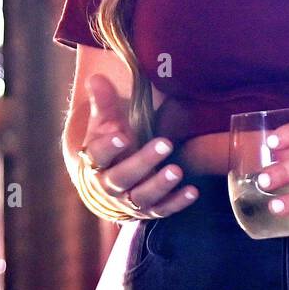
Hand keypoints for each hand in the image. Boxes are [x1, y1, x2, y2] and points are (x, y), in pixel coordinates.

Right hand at [79, 74, 198, 217]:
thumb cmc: (108, 145)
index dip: (109, 146)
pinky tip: (192, 191)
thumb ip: (104, 102)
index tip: (121, 135)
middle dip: (143, 162)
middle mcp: (109, 186)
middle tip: (165, 144)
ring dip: (161, 185)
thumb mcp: (104, 124)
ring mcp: (129, 201)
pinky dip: (177, 203)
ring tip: (178, 170)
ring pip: (142, 198)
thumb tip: (97, 78)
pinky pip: (162, 210)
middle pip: (122, 178)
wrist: (106, 183)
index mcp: (95, 162)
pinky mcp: (148, 211)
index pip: (98, 155)